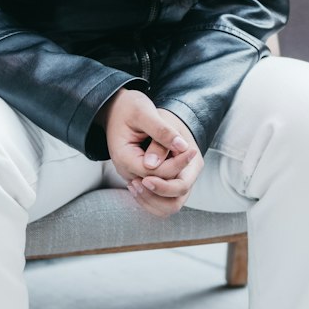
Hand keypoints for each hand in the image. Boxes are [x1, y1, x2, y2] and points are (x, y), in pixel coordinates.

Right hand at [100, 89, 203, 216]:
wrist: (116, 110)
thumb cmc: (129, 108)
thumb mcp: (144, 112)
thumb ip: (161, 131)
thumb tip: (181, 147)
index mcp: (124, 158)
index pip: (155, 172)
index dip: (176, 163)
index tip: (192, 149)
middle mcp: (128, 173)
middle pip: (157, 190)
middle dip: (177, 176)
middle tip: (191, 152)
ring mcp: (133, 178)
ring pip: (158, 200)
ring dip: (176, 186)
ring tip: (185, 158)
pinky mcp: (141, 177)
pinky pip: (157, 195)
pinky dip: (171, 186)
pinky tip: (179, 163)